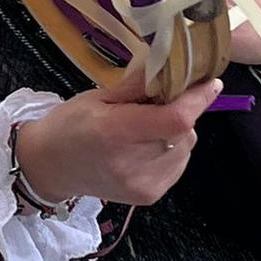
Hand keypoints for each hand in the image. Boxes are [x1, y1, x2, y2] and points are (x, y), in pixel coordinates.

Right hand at [13, 66, 224, 209]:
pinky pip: (179, 163)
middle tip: (156, 103)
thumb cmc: (70, 125)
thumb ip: (137, 84)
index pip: (174, 119)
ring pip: (185, 147)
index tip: (209, 82)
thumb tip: (171, 64)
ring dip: (177, 132)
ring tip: (145, 128)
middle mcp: (133, 164)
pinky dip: (172, 149)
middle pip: (183, 131)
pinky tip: (147, 147)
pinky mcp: (150, 196)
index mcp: (114, 133)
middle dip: (180, 111)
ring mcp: (144, 185)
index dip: (197, 100)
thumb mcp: (97, 97)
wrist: (51, 168)